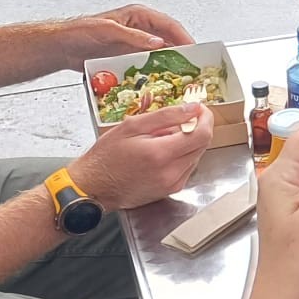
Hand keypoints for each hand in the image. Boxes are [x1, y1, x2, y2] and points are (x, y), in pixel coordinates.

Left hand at [57, 5, 194, 70]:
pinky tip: (159, 81)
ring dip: (170, 64)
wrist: (63, 48)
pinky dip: (155, 72)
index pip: (169, 25)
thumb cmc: (81, 32)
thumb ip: (133, 36)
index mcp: (139, 15)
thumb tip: (158, 43)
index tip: (194, 50)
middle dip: (182, 52)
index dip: (184, 37)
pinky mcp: (129, 57)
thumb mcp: (109, 30)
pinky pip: (148, 65)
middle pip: (169, 39)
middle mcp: (140, 29)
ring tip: (180, 77)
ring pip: (160, 54)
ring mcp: (136, 44)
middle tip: (193, 67)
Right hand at [69, 103, 214, 209]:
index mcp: (161, 154)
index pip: (202, 134)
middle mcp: (171, 172)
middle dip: (196, 128)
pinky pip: (187, 168)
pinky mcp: (171, 190)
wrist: (93, 187)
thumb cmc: (106, 156)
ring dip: (188, 142)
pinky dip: (182, 155)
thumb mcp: (132, 126)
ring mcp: (173, 184)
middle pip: (203, 145)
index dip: (205, 118)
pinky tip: (162, 152)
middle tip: (178, 120)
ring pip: (196, 156)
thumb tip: (193, 108)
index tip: (199, 109)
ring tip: (163, 137)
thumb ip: (166, 116)